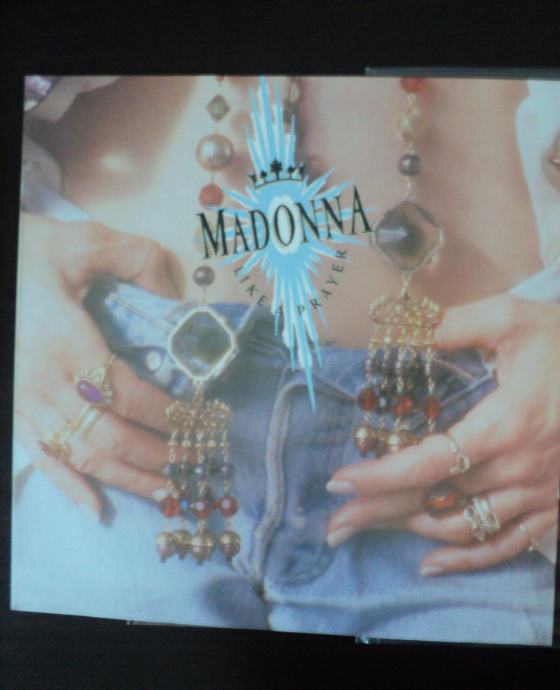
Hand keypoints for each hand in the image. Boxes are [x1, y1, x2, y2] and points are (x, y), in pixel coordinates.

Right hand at [15, 213, 182, 518]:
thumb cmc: (26, 253)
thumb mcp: (83, 242)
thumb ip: (135, 258)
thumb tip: (178, 291)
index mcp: (65, 342)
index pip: (128, 395)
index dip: (167, 416)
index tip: (201, 422)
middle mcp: (44, 382)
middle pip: (110, 435)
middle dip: (159, 454)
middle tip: (199, 461)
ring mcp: (26, 402)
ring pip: (82, 455)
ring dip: (129, 477)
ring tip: (169, 490)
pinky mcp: (16, 410)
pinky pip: (43, 458)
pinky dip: (70, 487)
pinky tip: (97, 509)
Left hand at [325, 293, 559, 575]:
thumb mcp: (510, 317)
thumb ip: (455, 325)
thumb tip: (405, 334)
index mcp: (506, 423)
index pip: (432, 461)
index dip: (383, 475)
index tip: (340, 481)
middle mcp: (520, 467)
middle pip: (438, 499)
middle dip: (380, 511)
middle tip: (335, 523)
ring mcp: (537, 492)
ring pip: (465, 526)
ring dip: (413, 531)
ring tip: (370, 526)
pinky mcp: (552, 504)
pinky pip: (508, 545)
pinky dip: (468, 560)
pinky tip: (429, 564)